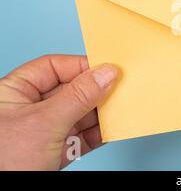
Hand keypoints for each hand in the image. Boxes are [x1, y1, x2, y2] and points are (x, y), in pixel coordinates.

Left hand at [0, 55, 116, 169]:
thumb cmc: (4, 162)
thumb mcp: (45, 123)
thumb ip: (79, 96)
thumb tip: (105, 74)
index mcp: (15, 91)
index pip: (53, 67)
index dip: (80, 66)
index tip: (107, 68)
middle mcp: (31, 108)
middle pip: (71, 89)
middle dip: (95, 90)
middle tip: (120, 87)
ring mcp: (45, 129)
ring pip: (81, 112)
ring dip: (101, 113)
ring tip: (121, 109)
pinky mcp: (57, 150)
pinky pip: (84, 134)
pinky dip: (100, 132)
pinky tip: (113, 128)